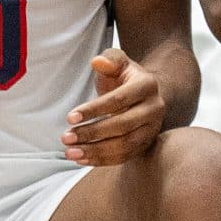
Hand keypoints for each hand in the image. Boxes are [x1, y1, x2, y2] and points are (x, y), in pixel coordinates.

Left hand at [63, 48, 166, 164]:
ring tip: (71, 152)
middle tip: (66, 138)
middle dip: (91, 133)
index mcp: (147, 85)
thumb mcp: (118, 62)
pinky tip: (82, 159)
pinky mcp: (146, 144)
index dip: (93, 110)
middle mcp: (154, 108)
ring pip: (124, 145)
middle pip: (122, 125)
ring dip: (95, 151)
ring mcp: (152, 129)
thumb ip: (109, 59)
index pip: (118, 100)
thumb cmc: (125, 77)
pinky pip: (124, 156)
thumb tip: (97, 62)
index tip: (69, 117)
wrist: (145, 94)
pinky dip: (102, 160)